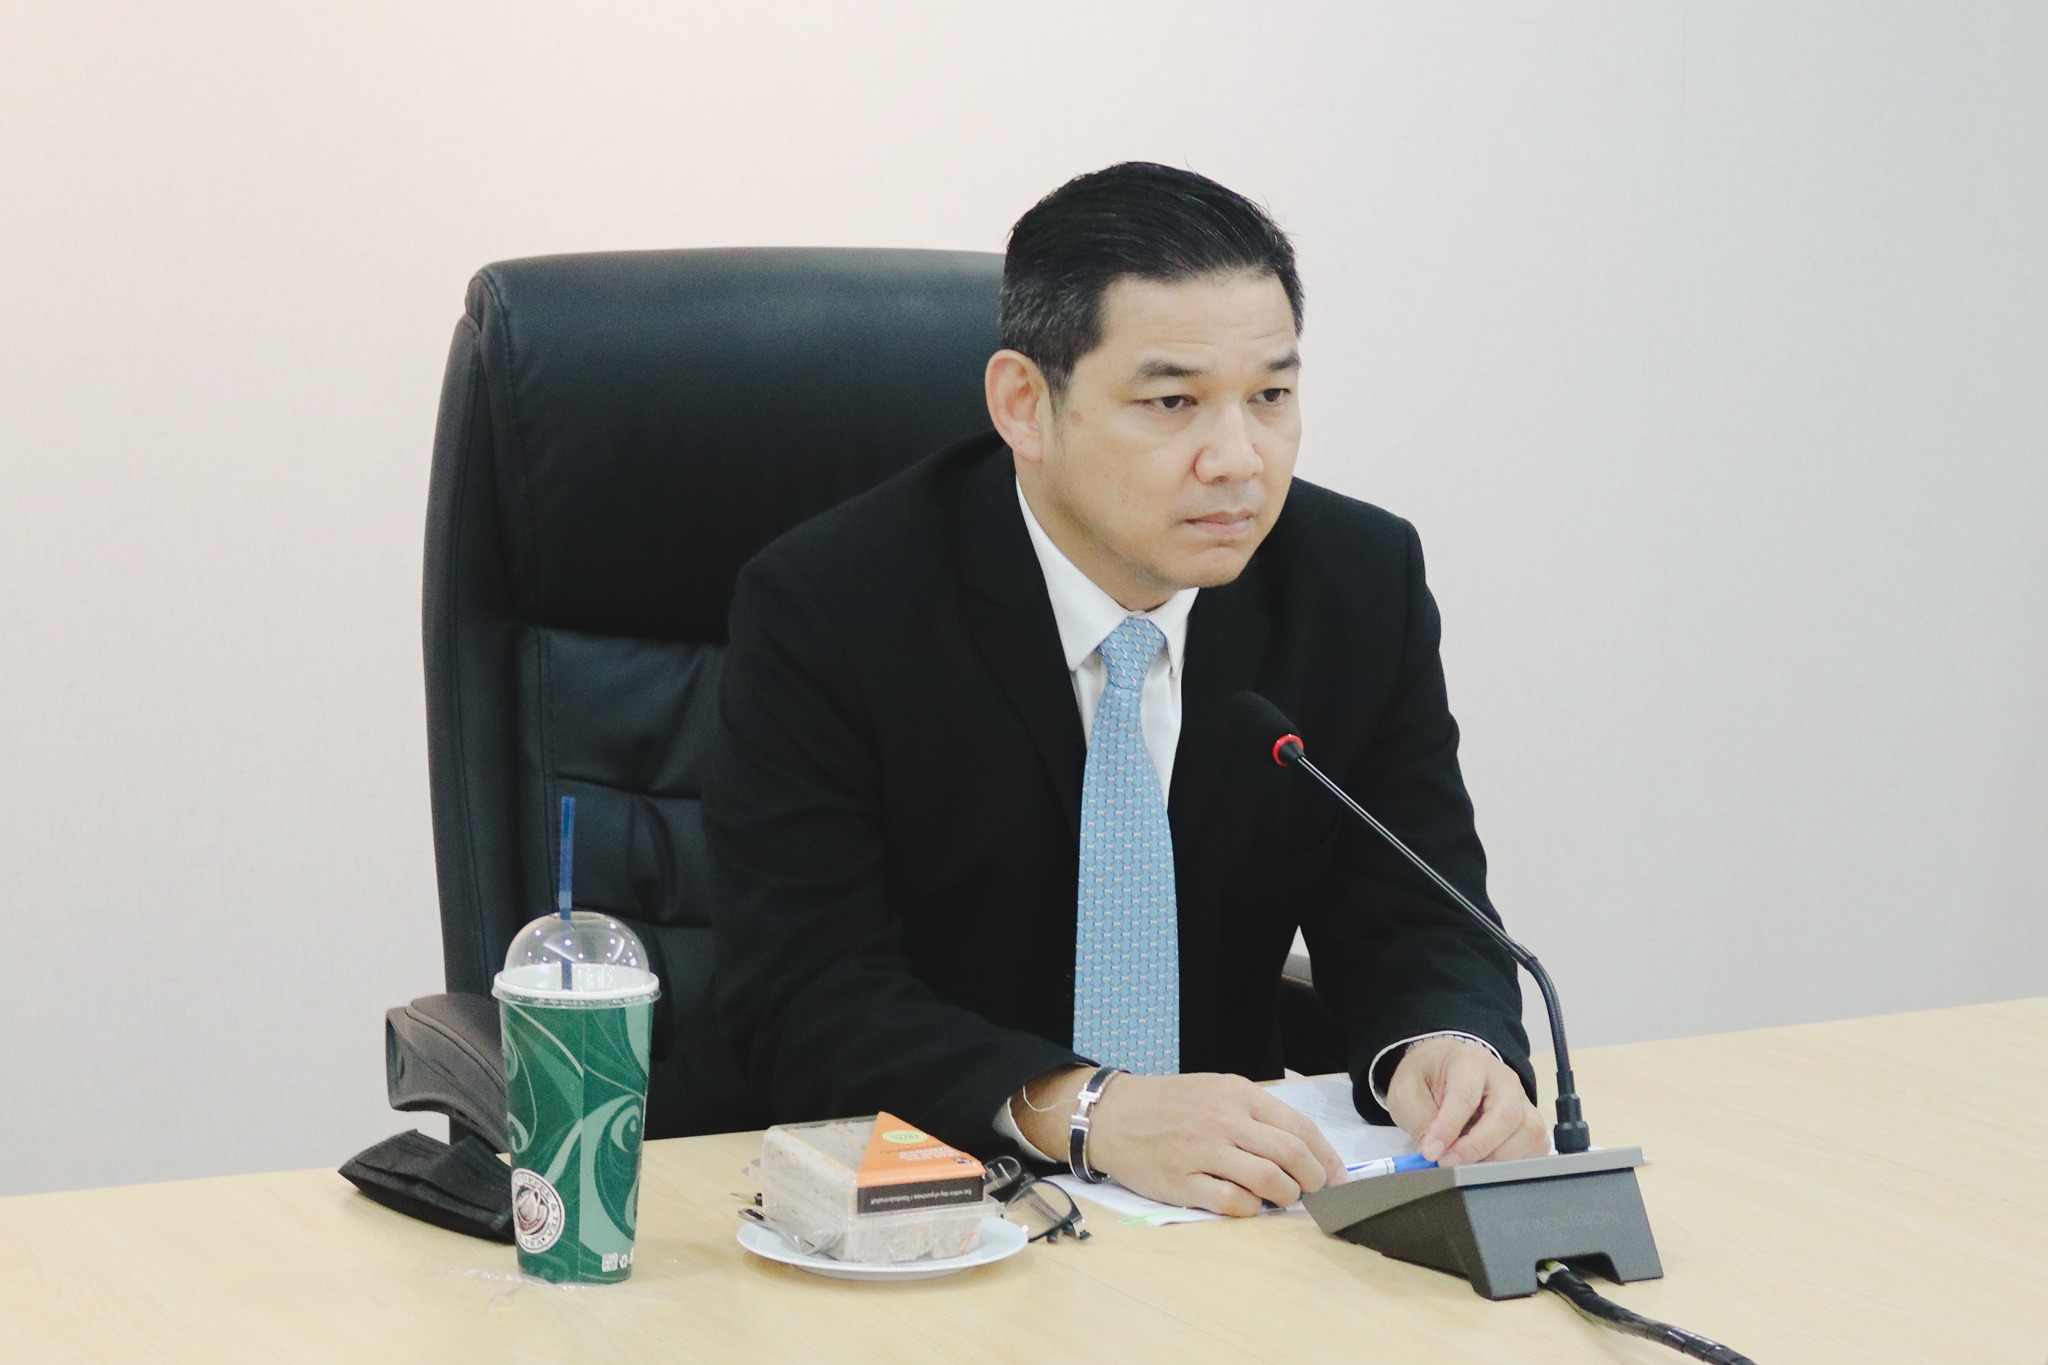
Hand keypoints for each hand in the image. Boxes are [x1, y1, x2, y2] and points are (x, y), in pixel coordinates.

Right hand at [1018, 1070, 1347, 1216]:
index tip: (1338, 1176)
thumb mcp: (1214, 1091)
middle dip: (1313, 1179)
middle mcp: (1223, 1119)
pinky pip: (1232, 1202)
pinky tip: (1248, 1206)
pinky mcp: (1182, 1180)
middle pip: (1290, 1154)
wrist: (1111, 1114)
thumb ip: (1254, 1115)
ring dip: (1285, 1196)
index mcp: (1237, 1094)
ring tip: (1282, 1199)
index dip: (1326, 1156)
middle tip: (1314, 1191)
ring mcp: (1203, 1150)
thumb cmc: (1169, 1104)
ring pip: (1267, 1180)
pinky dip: (1251, 1209)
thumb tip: (1302, 1151)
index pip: (1298, 1126)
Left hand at [1384, 1036, 1545, 1166]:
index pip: (1466, 1097)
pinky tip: (1488, 1161)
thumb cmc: (1427, 1077)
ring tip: (1467, 1163)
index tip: (1432, 1153)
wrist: (1443, 1066)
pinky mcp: (1529, 1118)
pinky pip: (1536, 1145)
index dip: (1449, 1129)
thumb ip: (1420, 1121)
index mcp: (1469, 1061)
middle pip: (1506, 1115)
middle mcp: (1503, 1077)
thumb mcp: (1407, 1092)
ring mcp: (1521, 1098)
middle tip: (1449, 1162)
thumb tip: (1435, 1154)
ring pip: (1528, 1132)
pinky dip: (1516, 1160)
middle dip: (1477, 1147)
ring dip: (1498, 1156)